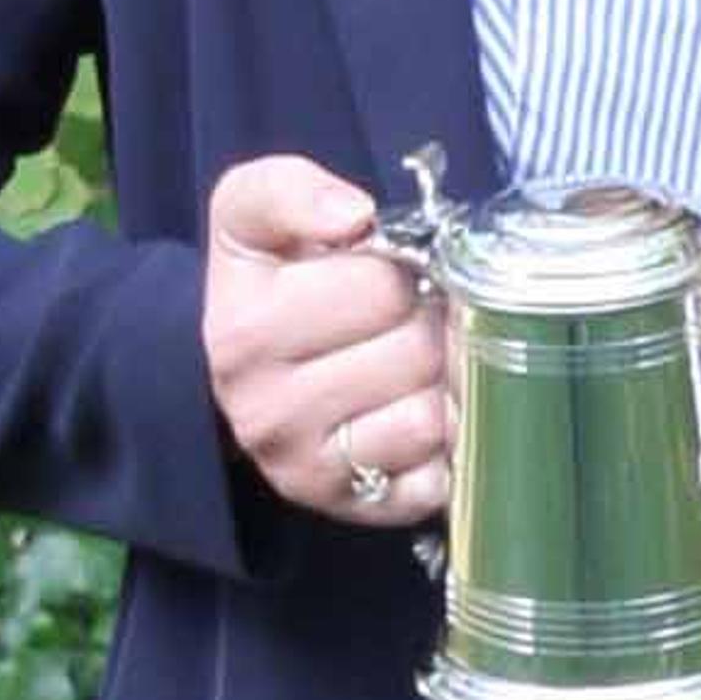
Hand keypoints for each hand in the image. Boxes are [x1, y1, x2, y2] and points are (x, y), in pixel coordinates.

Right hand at [202, 154, 448, 525]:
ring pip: (435, 416)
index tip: (391, 266)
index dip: (405, 266)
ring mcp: (309, 473)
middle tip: (421, 313)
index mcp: (245, 334)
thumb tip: (354, 216)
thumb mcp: (252, 213)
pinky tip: (431, 409)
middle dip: (436, 320)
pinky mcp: (354, 510)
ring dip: (449, 378)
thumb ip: (290, 190)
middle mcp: (267, 414)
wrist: (244, 368)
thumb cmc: (271, 280)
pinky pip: (443, 476)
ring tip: (426, 359)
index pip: (380, 286)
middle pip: (417, 351)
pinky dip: (456, 440)